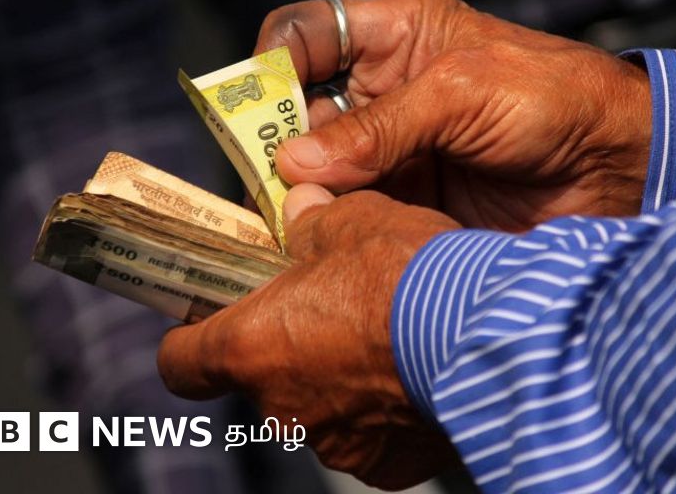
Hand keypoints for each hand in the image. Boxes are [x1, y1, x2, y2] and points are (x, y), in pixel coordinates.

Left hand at [158, 185, 460, 489]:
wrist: (493, 333)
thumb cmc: (411, 276)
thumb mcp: (355, 221)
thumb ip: (313, 222)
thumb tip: (302, 210)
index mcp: (253, 347)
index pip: (182, 363)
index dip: (191, 340)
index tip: (207, 322)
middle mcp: (285, 408)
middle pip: (265, 379)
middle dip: (291, 346)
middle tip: (332, 309)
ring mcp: (340, 443)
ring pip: (323, 406)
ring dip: (343, 376)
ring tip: (390, 337)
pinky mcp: (391, 464)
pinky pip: (375, 432)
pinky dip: (387, 406)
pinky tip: (418, 371)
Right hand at [257, 0, 651, 231]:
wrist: (618, 168)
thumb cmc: (553, 100)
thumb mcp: (461, 93)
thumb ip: (379, 126)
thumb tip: (294, 161)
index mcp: (398, 35)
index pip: (306, 34)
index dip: (270, 64)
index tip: (253, 110)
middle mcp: (385, 90)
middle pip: (299, 109)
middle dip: (277, 141)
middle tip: (272, 180)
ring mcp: (395, 149)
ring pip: (318, 167)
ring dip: (302, 191)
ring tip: (298, 214)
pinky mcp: (408, 200)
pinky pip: (351, 211)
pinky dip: (331, 226)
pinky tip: (325, 238)